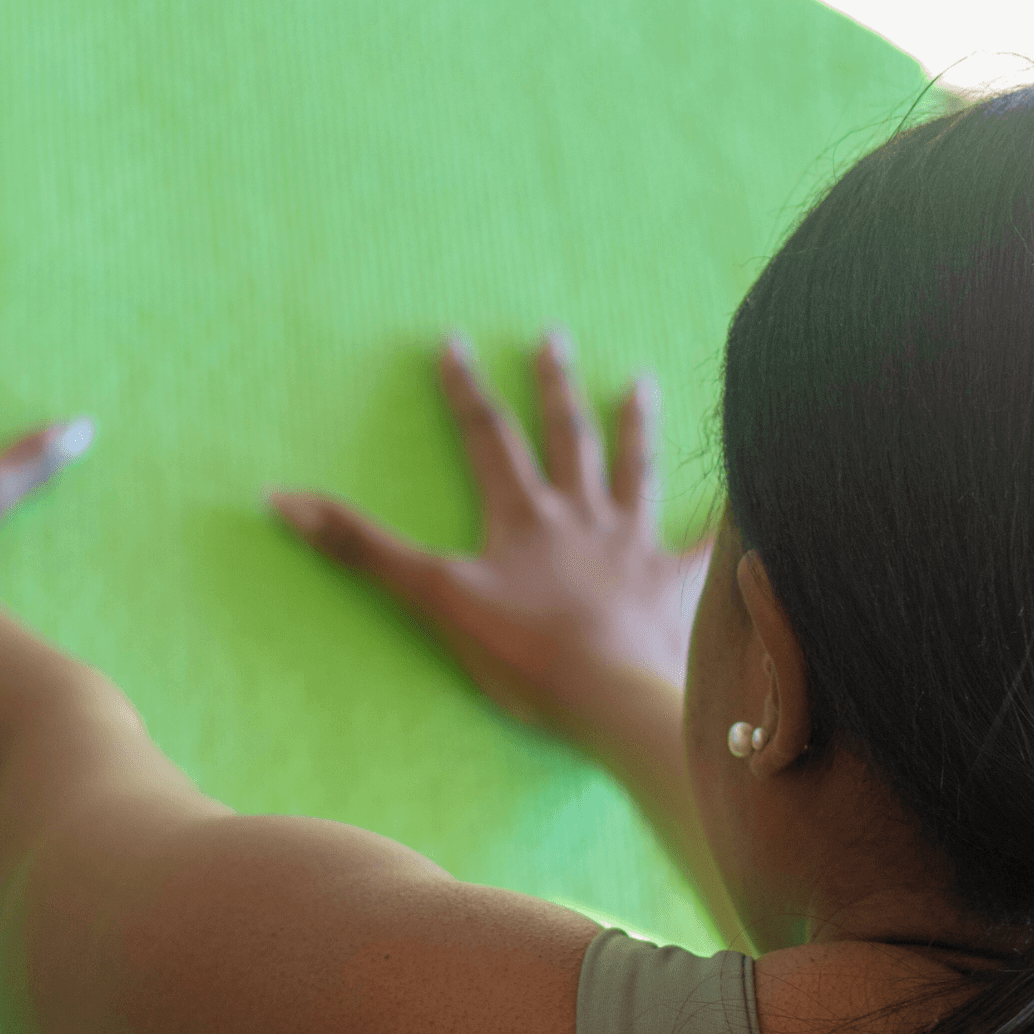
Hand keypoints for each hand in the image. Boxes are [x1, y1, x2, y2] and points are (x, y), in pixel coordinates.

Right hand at [270, 329, 710, 747]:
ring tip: (641, 382)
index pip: (488, 438)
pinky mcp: (676, 587)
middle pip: (566, 437)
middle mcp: (580, 517)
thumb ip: (362, 548)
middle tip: (554, 338)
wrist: (613, 695)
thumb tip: (283, 499)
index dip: (467, 390)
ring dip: (635, 426)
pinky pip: (707, 545)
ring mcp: (634, 547)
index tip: (455, 342)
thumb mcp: (433, 597)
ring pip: (635, 472)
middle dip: (555, 387)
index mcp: (521, 518)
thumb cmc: (525, 653)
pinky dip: (727, 518)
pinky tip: (750, 490)